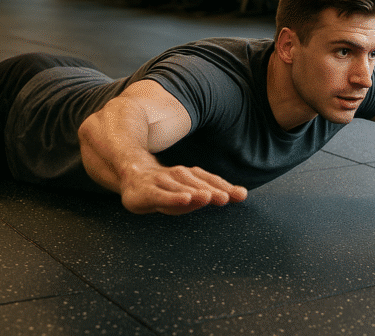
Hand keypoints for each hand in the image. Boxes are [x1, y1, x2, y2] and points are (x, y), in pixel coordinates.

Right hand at [120, 164, 247, 215]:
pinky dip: (174, 197)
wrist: (132, 175)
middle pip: (197, 184)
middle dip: (211, 191)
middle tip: (226, 198)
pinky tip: (184, 199)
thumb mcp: (189, 192)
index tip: (241, 194)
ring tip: (207, 198)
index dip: (224, 187)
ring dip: (194, 192)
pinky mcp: (148, 191)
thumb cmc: (167, 189)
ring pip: (180, 187)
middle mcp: (178, 175)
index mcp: (190, 176)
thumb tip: (242, 193)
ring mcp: (162, 181)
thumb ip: (212, 193)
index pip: (209, 180)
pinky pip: (162, 195)